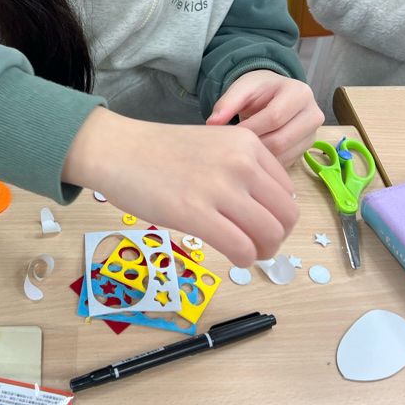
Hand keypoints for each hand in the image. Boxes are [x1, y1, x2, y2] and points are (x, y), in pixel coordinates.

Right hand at [62, 107, 298, 266]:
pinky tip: (232, 257)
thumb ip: (242, 168)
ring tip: (245, 252)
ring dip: (262, 252)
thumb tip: (265, 208)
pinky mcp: (195, 213)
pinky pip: (241, 248)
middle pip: (285, 216)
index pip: (287, 192)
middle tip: (257, 245)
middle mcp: (241, 163)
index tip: (259, 224)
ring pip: (269, 235)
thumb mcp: (214, 144)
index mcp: (248, 144)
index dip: (278, 215)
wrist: (117, 150)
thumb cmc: (159, 152)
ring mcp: (219, 188)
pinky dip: (243, 260)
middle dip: (276, 238)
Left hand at [206, 70, 322, 167]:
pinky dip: (267, 163)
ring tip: (241, 151)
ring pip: (284, 155)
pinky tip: (253, 156)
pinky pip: (285, 163)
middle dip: (254, 146)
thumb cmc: (259, 90)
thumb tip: (212, 124)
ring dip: (259, 158)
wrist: (275, 93)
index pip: (274, 117)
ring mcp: (312, 134)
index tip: (230, 135)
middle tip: (233, 148)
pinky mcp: (306, 149)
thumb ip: (227, 103)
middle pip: (281, 140)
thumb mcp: (242, 88)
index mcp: (299, 93)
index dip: (250, 128)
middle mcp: (312, 114)